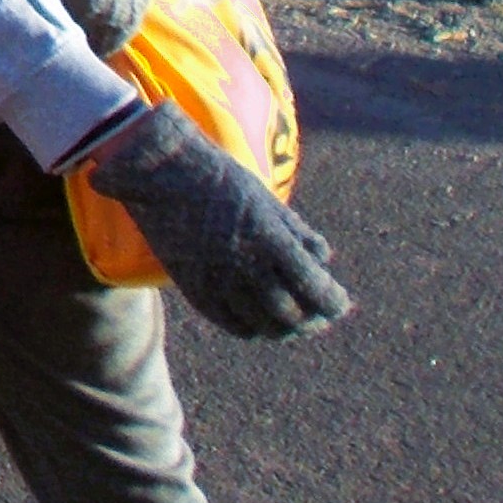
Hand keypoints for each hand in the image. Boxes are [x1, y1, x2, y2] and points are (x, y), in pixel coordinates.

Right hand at [83, 111, 348, 340]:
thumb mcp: (268, 200)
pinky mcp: (195, 289)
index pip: (315, 289)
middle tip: (320, 317)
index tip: (340, 303)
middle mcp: (246, 267)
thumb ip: (298, 234)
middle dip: (313, 320)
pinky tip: (260, 321)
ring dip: (285, 329)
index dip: (334, 302)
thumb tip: (323, 260)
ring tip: (294, 324)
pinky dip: (253, 328)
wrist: (161, 173)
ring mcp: (217, 281)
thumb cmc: (221, 179)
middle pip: (292, 315)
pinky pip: (231, 324)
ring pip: (263, 326)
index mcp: (270, 242)